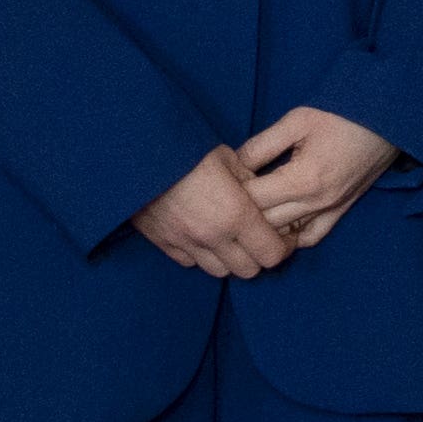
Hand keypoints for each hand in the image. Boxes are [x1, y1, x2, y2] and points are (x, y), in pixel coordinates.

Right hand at [132, 149, 286, 278]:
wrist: (140, 154)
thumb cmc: (190, 150)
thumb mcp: (230, 159)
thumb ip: (251, 183)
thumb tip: (262, 196)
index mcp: (236, 215)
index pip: (272, 254)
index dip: (282, 247)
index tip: (282, 236)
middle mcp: (213, 236)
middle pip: (248, 270)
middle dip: (258, 257)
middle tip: (258, 239)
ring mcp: (186, 243)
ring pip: (219, 271)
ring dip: (230, 259)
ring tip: (230, 239)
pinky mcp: (164, 243)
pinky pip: (190, 262)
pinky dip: (201, 255)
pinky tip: (203, 237)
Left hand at [235, 106, 397, 252]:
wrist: (388, 118)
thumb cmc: (342, 114)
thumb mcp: (296, 120)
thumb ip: (261, 145)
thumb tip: (233, 164)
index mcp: (303, 179)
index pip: (253, 199)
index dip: (230, 192)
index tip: (219, 182)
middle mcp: (317, 202)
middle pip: (264, 222)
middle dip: (240, 212)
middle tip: (224, 199)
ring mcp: (331, 210)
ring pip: (284, 235)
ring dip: (262, 228)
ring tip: (244, 215)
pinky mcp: (342, 210)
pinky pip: (312, 237)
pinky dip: (291, 238)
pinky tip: (277, 228)